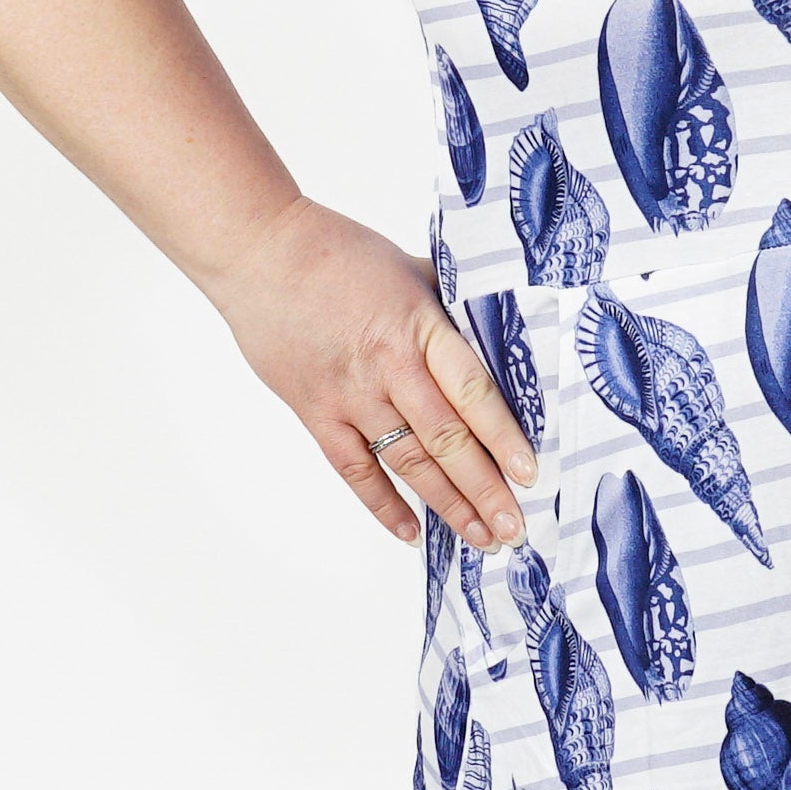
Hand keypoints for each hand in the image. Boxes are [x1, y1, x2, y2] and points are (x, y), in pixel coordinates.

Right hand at [204, 195, 538, 551]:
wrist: (261, 253)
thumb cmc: (338, 254)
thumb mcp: (411, 271)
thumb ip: (452, 310)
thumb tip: (501, 336)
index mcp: (420, 327)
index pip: (472, 391)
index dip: (503, 436)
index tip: (529, 473)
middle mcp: (388, 367)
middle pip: (445, 439)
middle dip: (485, 489)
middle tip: (514, 528)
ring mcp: (350, 395)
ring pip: (407, 461)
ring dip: (447, 504)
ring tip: (480, 536)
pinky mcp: (316, 412)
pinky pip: (354, 469)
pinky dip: (383, 504)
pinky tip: (411, 531)